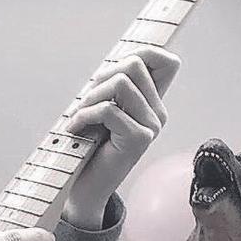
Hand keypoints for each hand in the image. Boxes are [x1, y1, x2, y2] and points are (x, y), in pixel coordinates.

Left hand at [64, 47, 180, 228]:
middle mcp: (157, 113)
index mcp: (151, 103)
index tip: (108, 72)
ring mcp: (151, 126)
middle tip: (85, 103)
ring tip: (80, 117)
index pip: (166, 61)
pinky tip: (75, 129)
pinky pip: (108, 109)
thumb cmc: (88, 146)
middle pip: (133, 65)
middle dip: (100, 79)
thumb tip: (116, 59)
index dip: (140, 53)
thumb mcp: (99, 110)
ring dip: (90, 98)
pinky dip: (84, 116)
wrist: (85, 188)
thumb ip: (110, 87)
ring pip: (121, 83)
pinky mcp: (138, 139)